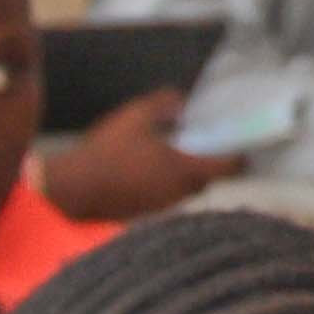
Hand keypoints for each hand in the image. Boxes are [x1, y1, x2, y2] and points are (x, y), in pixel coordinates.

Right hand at [30, 99, 229, 216]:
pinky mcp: (145, 212)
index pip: (229, 167)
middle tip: (200, 146)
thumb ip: (162, 104)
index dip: (239, 156)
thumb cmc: (106, 152)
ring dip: (184, 175)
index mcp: (184, 168)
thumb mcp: (133, 117)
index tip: (240, 146)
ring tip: (169, 157)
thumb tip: (181, 101)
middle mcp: (179, 191)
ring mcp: (162, 205)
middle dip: (207, 164)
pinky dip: (164, 185)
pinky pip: (165, 197)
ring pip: (185, 190)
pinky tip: (146, 171)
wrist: (72, 188)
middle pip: (207, 180)